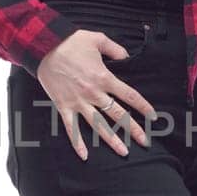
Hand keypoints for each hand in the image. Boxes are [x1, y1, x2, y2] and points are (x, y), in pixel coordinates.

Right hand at [36, 30, 156, 160]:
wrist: (44, 47)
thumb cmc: (71, 42)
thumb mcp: (98, 39)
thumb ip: (115, 49)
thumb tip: (127, 57)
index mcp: (104, 77)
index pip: (129, 95)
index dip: (143, 107)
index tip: (153, 117)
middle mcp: (94, 93)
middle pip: (118, 115)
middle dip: (133, 129)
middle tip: (145, 142)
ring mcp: (78, 102)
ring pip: (98, 125)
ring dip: (112, 140)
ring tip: (124, 152)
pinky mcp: (63, 106)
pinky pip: (71, 128)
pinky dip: (77, 142)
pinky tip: (84, 156)